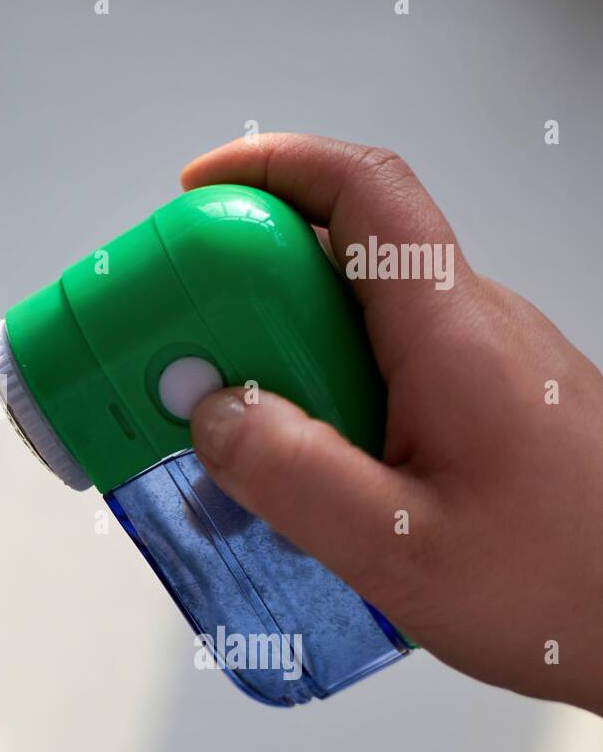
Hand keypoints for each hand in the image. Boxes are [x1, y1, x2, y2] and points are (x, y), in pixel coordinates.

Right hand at [183, 133, 602, 714]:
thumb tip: (211, 412)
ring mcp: (474, 363)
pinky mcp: (475, 404)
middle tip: (186, 358)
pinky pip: (376, 368)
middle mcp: (465, 326)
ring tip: (238, 439)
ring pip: (350, 318)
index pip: (363, 189)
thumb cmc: (570, 585)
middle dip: (243, 290)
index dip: (273, 166)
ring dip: (279, 356)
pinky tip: (303, 476)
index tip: (197, 193)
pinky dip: (319, 396)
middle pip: (334, 255)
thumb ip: (292, 476)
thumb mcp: (398, 548)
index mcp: (449, 332)